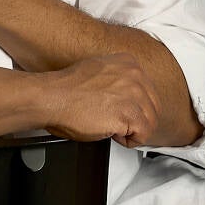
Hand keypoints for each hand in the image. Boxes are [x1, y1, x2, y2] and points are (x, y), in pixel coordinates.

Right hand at [42, 52, 160, 147]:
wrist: (52, 98)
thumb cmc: (66, 89)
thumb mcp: (99, 71)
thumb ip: (118, 78)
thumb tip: (125, 93)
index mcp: (129, 62)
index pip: (148, 92)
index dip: (133, 107)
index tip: (118, 110)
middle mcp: (135, 75)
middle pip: (153, 108)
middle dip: (135, 120)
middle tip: (114, 121)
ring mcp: (134, 94)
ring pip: (150, 123)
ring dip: (131, 130)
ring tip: (111, 126)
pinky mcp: (129, 114)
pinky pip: (143, 135)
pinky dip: (128, 141)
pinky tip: (112, 133)